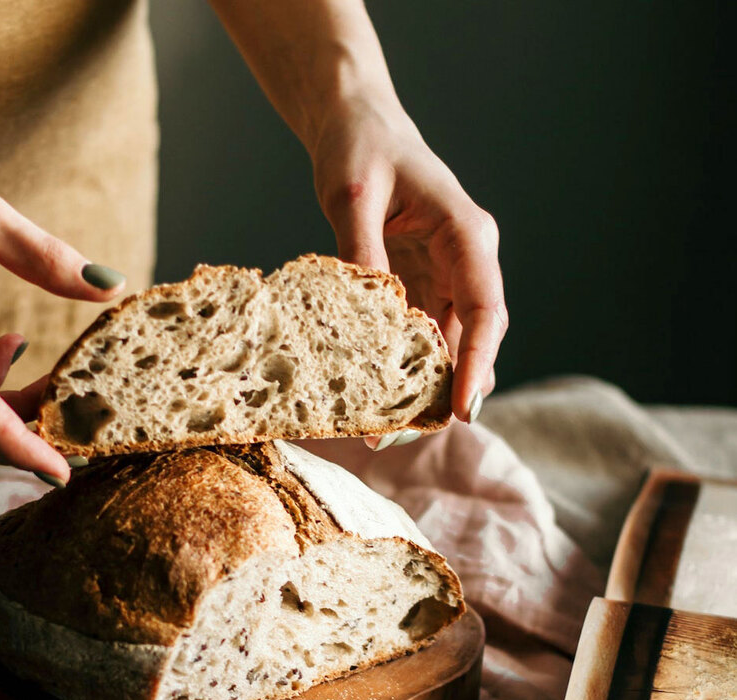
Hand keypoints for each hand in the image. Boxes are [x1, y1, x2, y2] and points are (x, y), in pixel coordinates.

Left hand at [311, 95, 507, 425]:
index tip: (463, 408)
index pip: (486, 307)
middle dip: (449, 389)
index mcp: (466, 233)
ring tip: (388, 430)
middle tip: (406, 435)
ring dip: (426, 386)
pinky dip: (406, 367)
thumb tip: (366, 313)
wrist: (357, 126)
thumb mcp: (351, 194)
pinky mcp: (421, 285)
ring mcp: (446, 275)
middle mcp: (466, 260)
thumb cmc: (360, 148)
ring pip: (450, 343)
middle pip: (474, 337)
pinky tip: (379, 396)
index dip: (478, 363)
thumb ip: (361, 250)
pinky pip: (422, 335)